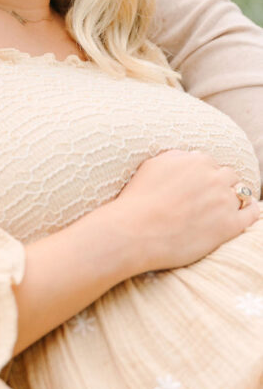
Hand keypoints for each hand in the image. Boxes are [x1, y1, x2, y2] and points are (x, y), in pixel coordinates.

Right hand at [110, 149, 259, 274]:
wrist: (137, 230)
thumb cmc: (139, 199)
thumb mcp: (153, 165)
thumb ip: (175, 157)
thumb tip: (189, 157)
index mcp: (196, 161)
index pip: (210, 163)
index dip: (204, 174)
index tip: (198, 185)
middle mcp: (214, 177)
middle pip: (229, 175)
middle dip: (221, 184)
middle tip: (210, 197)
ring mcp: (224, 201)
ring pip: (241, 193)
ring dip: (234, 198)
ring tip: (225, 207)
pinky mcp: (230, 226)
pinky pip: (252, 214)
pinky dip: (252, 211)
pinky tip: (249, 212)